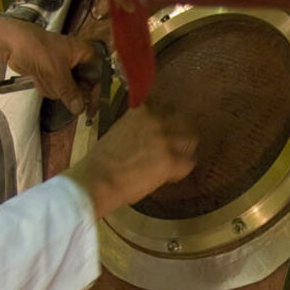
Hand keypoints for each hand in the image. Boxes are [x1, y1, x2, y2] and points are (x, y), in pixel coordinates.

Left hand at [0, 16, 99, 113]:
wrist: (11, 43)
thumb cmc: (38, 51)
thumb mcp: (57, 74)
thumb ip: (71, 93)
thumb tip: (80, 109)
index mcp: (85, 53)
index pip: (98, 77)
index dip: (95, 93)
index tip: (90, 110)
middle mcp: (78, 59)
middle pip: (83, 85)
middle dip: (68, 90)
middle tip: (56, 88)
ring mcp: (64, 66)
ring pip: (67, 89)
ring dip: (54, 88)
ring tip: (43, 77)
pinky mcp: (52, 72)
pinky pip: (55, 87)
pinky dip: (47, 86)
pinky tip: (38, 78)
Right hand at [64, 104, 197, 220]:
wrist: (97, 179)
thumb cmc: (100, 161)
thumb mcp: (118, 131)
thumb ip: (136, 128)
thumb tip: (146, 136)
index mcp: (142, 111)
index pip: (168, 109)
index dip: (168, 123)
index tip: (165, 132)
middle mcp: (156, 120)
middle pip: (184, 122)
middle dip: (181, 134)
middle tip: (176, 148)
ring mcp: (165, 140)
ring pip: (191, 141)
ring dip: (185, 151)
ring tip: (177, 162)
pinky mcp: (171, 161)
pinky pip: (189, 163)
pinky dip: (182, 171)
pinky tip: (171, 176)